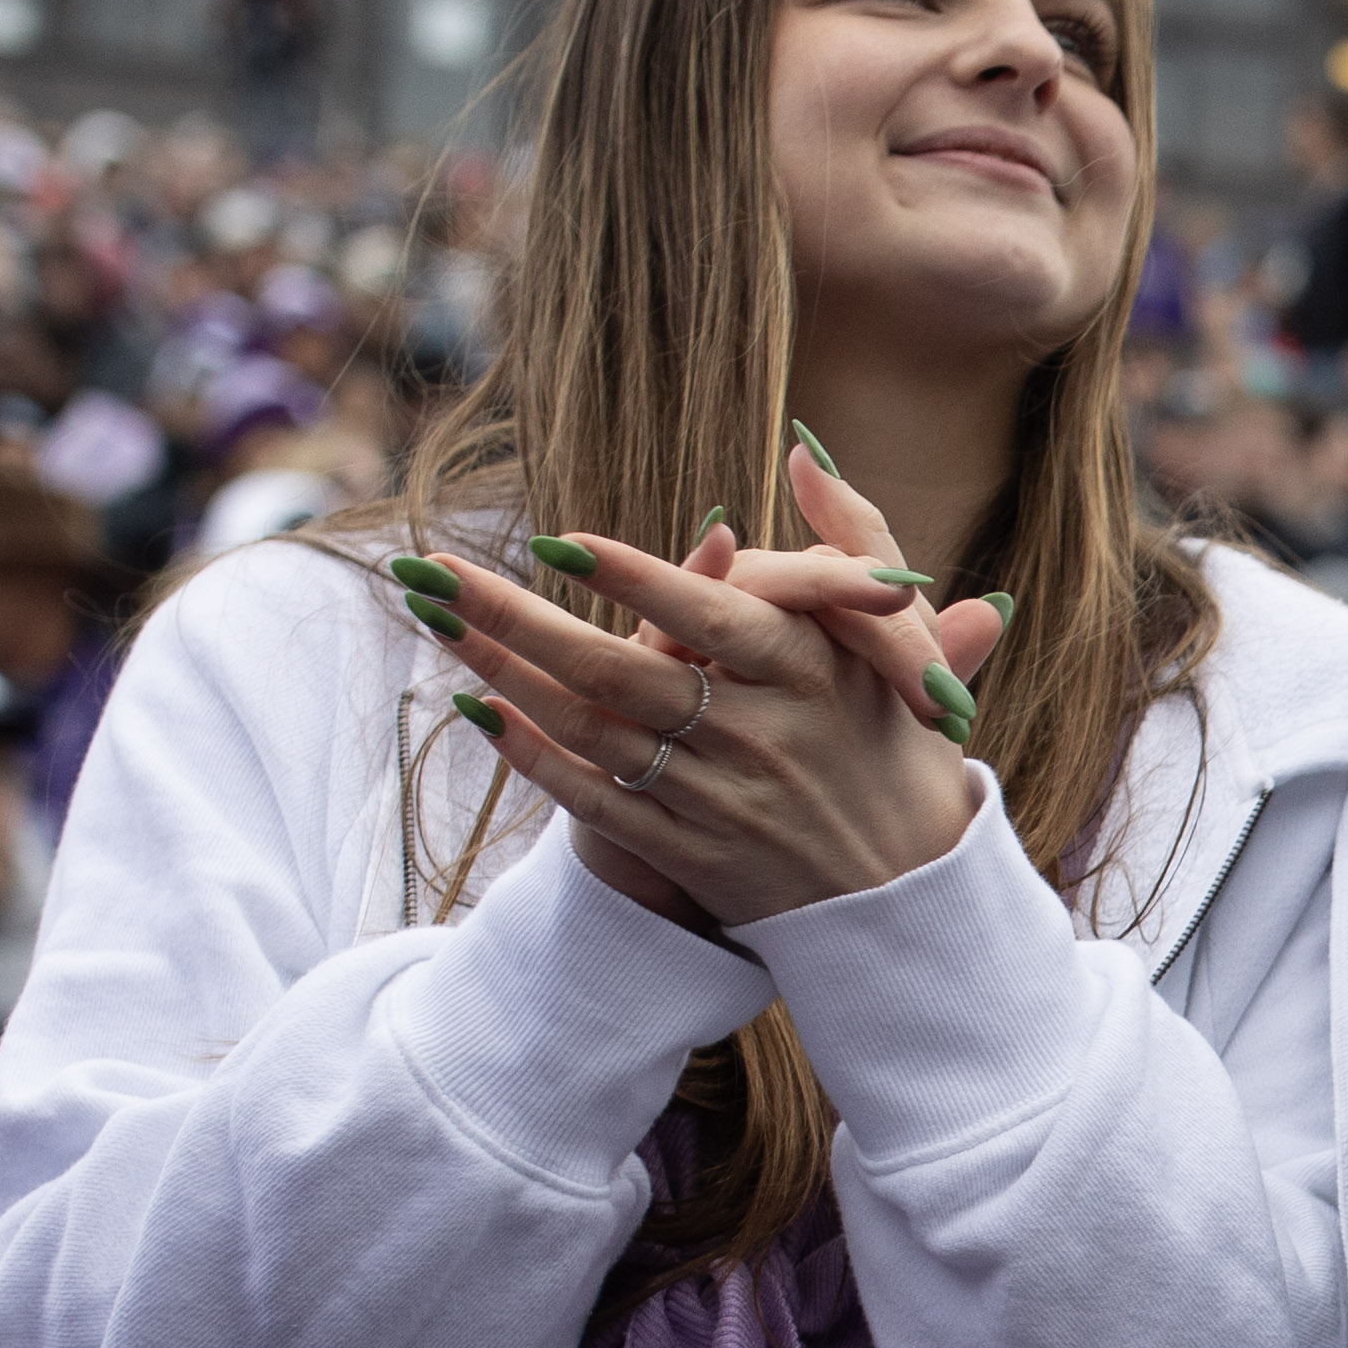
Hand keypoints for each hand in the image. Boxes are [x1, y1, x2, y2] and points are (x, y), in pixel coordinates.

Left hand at [411, 437, 1004, 931]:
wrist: (910, 897)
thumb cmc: (898, 740)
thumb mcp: (894, 636)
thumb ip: (855, 535)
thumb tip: (799, 451)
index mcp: (814, 674)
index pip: (712, 619)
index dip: (635, 580)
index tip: (558, 540)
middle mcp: (764, 739)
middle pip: (623, 674)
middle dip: (519, 620)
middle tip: (437, 571)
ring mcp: (724, 803)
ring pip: (594, 734)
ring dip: (506, 676)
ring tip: (438, 623)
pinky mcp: (695, 857)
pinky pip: (599, 802)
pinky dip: (536, 759)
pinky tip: (479, 714)